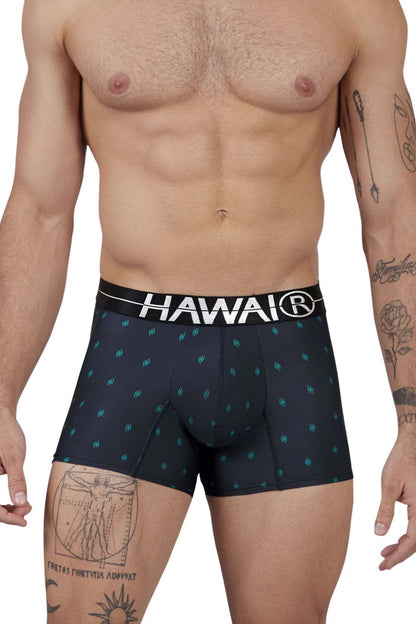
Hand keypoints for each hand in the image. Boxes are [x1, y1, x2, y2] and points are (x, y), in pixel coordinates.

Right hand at [0, 407, 31, 525]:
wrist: (1, 416)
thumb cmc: (6, 432)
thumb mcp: (14, 457)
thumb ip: (17, 481)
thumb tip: (21, 501)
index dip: (6, 517)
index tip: (23, 520)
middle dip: (7, 514)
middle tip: (26, 513)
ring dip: (6, 508)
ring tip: (25, 507)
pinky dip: (4, 499)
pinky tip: (18, 500)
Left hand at [375, 433, 415, 569]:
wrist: (412, 445)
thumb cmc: (402, 461)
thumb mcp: (389, 486)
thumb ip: (385, 511)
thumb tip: (379, 533)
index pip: (413, 541)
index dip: (398, 556)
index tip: (384, 564)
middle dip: (400, 555)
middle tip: (383, 563)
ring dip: (404, 545)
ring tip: (385, 552)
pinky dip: (408, 534)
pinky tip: (395, 538)